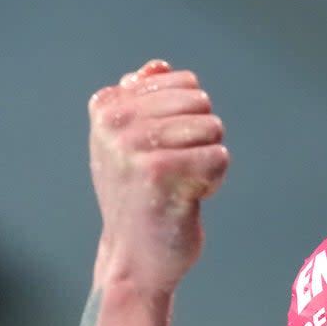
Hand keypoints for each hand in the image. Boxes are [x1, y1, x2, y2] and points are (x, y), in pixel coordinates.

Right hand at [88, 59, 229, 292]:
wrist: (132, 259)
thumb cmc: (138, 201)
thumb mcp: (128, 145)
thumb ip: (142, 102)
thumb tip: (160, 65)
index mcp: (107, 104)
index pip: (183, 82)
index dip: (187, 121)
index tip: (164, 153)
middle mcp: (115, 120)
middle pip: (201, 103)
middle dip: (201, 140)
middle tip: (175, 173)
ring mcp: (135, 144)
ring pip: (212, 128)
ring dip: (207, 161)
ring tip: (180, 186)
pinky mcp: (161, 171)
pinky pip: (219, 157)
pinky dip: (214, 181)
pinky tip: (189, 198)